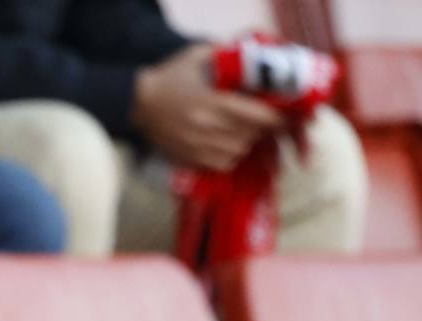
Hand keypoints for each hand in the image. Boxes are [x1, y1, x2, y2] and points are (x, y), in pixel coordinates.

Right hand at [132, 44, 284, 171]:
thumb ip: (223, 56)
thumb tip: (250, 58)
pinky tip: (227, 143)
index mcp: (213, 102)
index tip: (282, 113)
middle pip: (251, 134)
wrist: (139, 104)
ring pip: (240, 150)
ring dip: (246, 140)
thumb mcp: (196, 57)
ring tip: (243, 130)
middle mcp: (208, 127)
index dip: (275, 117)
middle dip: (261, 128)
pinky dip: (231, 155)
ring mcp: (199, 146)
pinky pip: (223, 163)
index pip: (257, 115)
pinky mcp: (191, 159)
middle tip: (262, 119)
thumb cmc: (169, 79)